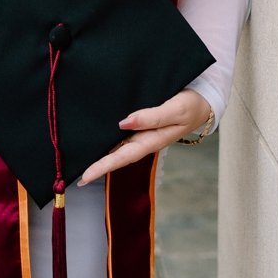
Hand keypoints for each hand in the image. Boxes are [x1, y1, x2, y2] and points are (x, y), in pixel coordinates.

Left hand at [76, 88, 214, 186]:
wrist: (204, 99)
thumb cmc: (191, 105)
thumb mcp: (176, 110)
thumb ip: (152, 117)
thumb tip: (124, 122)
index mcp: (151, 140)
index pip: (123, 157)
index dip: (103, 167)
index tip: (84, 177)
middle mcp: (143, 139)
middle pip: (116, 156)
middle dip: (96, 165)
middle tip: (73, 175)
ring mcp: (141, 132)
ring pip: (117, 146)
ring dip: (99, 153)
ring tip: (78, 159)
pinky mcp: (140, 123)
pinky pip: (120, 133)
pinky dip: (107, 137)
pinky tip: (95, 136)